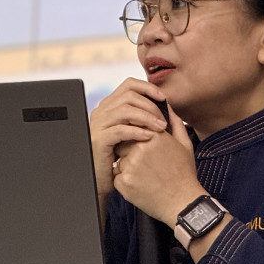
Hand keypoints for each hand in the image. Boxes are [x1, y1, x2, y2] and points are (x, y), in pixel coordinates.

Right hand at [90, 78, 168, 198]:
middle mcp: (101, 111)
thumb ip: (146, 116)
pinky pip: (120, 130)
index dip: (148, 88)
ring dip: (147, 117)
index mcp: (110, 105)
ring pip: (125, 110)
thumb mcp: (136, 131)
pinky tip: (150, 137)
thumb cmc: (123, 155)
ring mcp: (98, 125)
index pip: (129, 85)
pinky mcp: (98, 140)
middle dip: (151, 106)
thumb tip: (166, 103)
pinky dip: (138, 131)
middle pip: (129, 95)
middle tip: (164, 121)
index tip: (164, 98)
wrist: (105, 178)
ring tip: (161, 128)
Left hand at [90, 79, 199, 222]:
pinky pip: (117, 176)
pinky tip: (142, 185)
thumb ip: (174, 122)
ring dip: (127, 166)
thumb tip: (167, 107)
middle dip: (130, 151)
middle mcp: (141, 148)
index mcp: (155, 136)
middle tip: (147, 164)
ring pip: (119, 160)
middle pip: (123, 142)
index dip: (138, 136)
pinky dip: (126, 181)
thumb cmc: (184, 174)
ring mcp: (130, 165)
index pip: (134, 127)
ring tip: (146, 176)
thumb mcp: (184, 144)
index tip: (144, 146)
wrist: (182, 202)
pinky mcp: (123, 182)